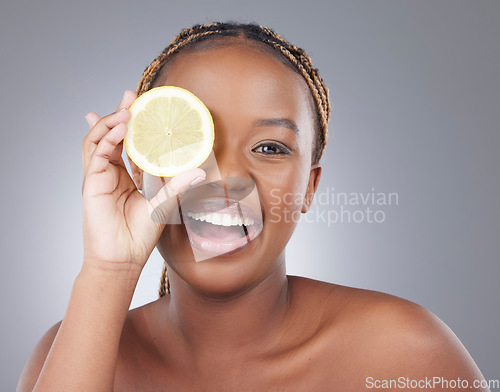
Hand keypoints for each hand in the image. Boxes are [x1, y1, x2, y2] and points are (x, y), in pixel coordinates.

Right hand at [82, 90, 205, 272]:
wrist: (121, 258)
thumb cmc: (139, 235)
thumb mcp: (163, 204)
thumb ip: (177, 185)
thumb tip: (200, 170)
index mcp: (126, 175)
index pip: (129, 143)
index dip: (135, 124)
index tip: (144, 107)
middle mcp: (111, 172)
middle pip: (112, 135)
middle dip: (120, 114)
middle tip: (132, 95)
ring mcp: (99, 175)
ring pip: (99, 139)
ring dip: (112, 121)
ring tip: (128, 107)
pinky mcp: (91, 182)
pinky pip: (96, 153)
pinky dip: (107, 137)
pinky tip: (121, 127)